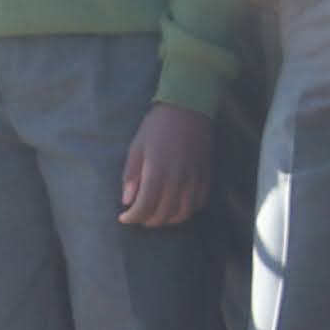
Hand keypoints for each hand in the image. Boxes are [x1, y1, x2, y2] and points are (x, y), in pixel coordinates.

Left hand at [116, 102, 213, 228]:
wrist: (188, 109)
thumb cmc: (157, 126)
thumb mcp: (136, 148)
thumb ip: (132, 176)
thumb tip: (127, 200)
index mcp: (157, 173)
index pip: (144, 208)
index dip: (132, 218)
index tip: (123, 217)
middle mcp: (178, 181)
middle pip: (163, 214)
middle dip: (147, 220)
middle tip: (137, 216)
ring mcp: (194, 180)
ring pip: (182, 213)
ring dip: (167, 219)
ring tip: (156, 214)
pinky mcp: (206, 177)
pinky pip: (197, 204)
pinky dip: (184, 211)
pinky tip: (174, 206)